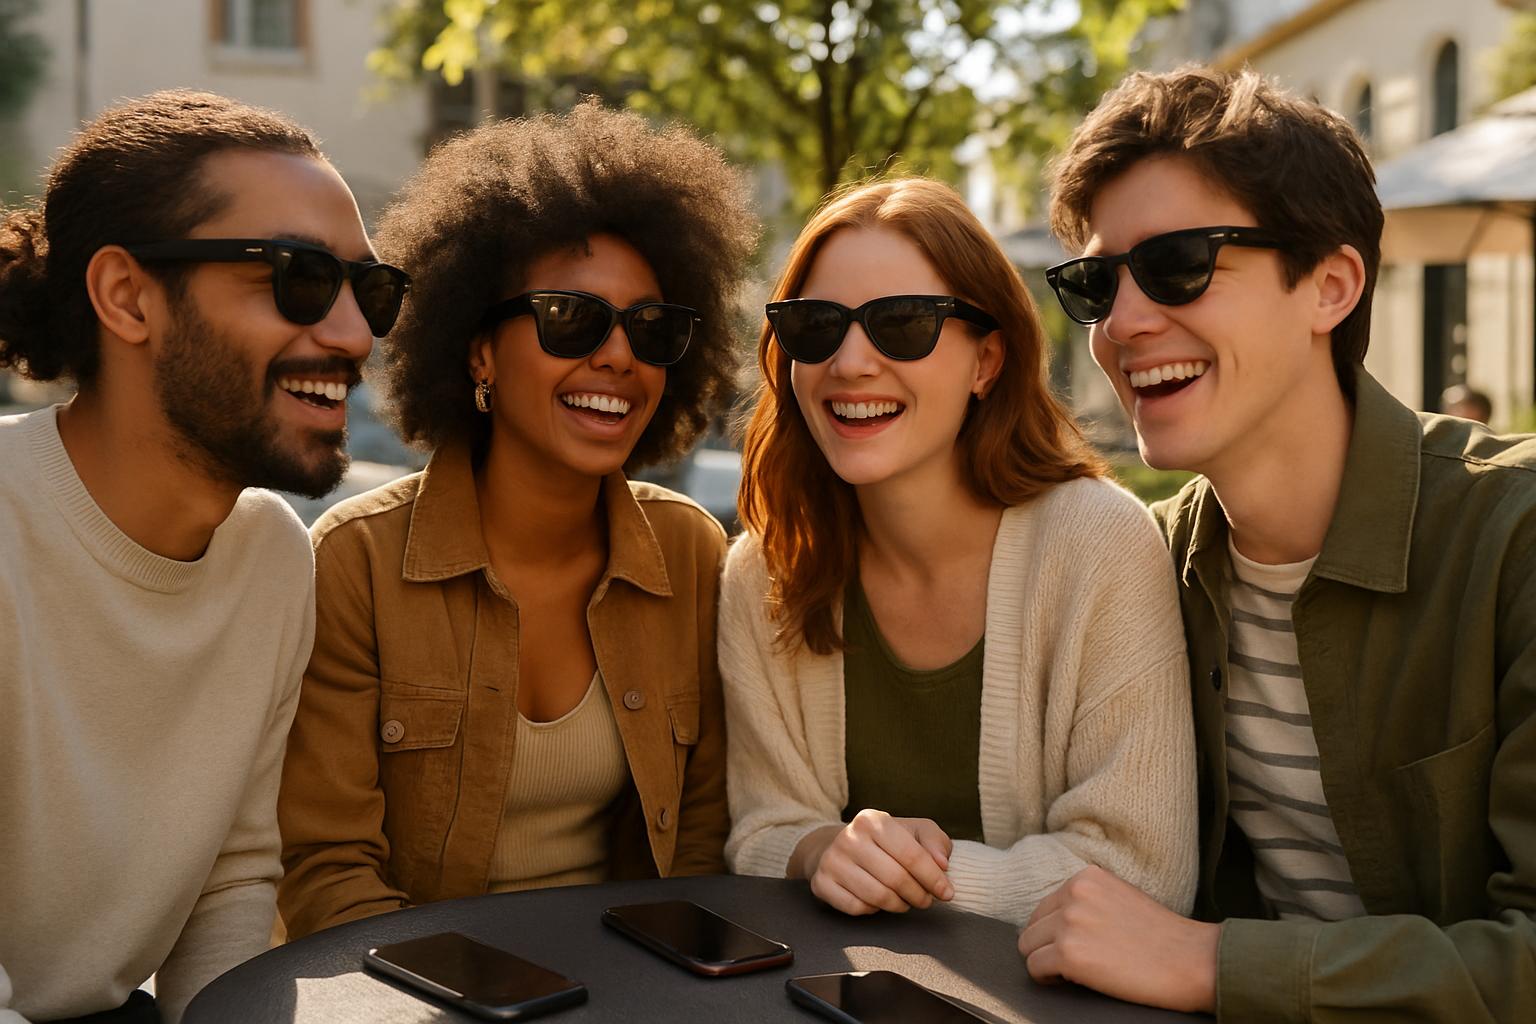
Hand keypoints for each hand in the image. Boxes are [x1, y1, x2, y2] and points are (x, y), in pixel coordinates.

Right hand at [792, 809, 954, 914]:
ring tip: (905, 900)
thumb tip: (942, 864)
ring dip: (899, 905)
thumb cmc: (887, 842)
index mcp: (873, 819)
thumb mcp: (914, 831)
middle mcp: (848, 837)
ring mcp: (832, 861)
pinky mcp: (821, 883)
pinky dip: (874, 910)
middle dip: (919, 895)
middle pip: (896, 879)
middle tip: (926, 900)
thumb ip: (935, 841)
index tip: (947, 892)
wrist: (842, 847)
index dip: (934, 878)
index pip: (912, 855)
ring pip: (877, 897)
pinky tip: (878, 900)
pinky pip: (857, 908)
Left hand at [1018, 866, 1217, 1014]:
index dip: (1055, 931)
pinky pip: (1035, 969)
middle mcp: (1074, 894)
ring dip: (1046, 962)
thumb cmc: (1162, 937)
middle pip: (1032, 926)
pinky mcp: (1069, 953)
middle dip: (1047, 946)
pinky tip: (1072, 981)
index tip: (1073, 945)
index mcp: (1086, 877)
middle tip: (1073, 962)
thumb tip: (1054, 920)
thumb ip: (1087, 901)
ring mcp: (1069, 923)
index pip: (1045, 906)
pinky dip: (1048, 979)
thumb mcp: (1119, 898)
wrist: (1192, 960)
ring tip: (1074, 972)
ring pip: (1028, 947)